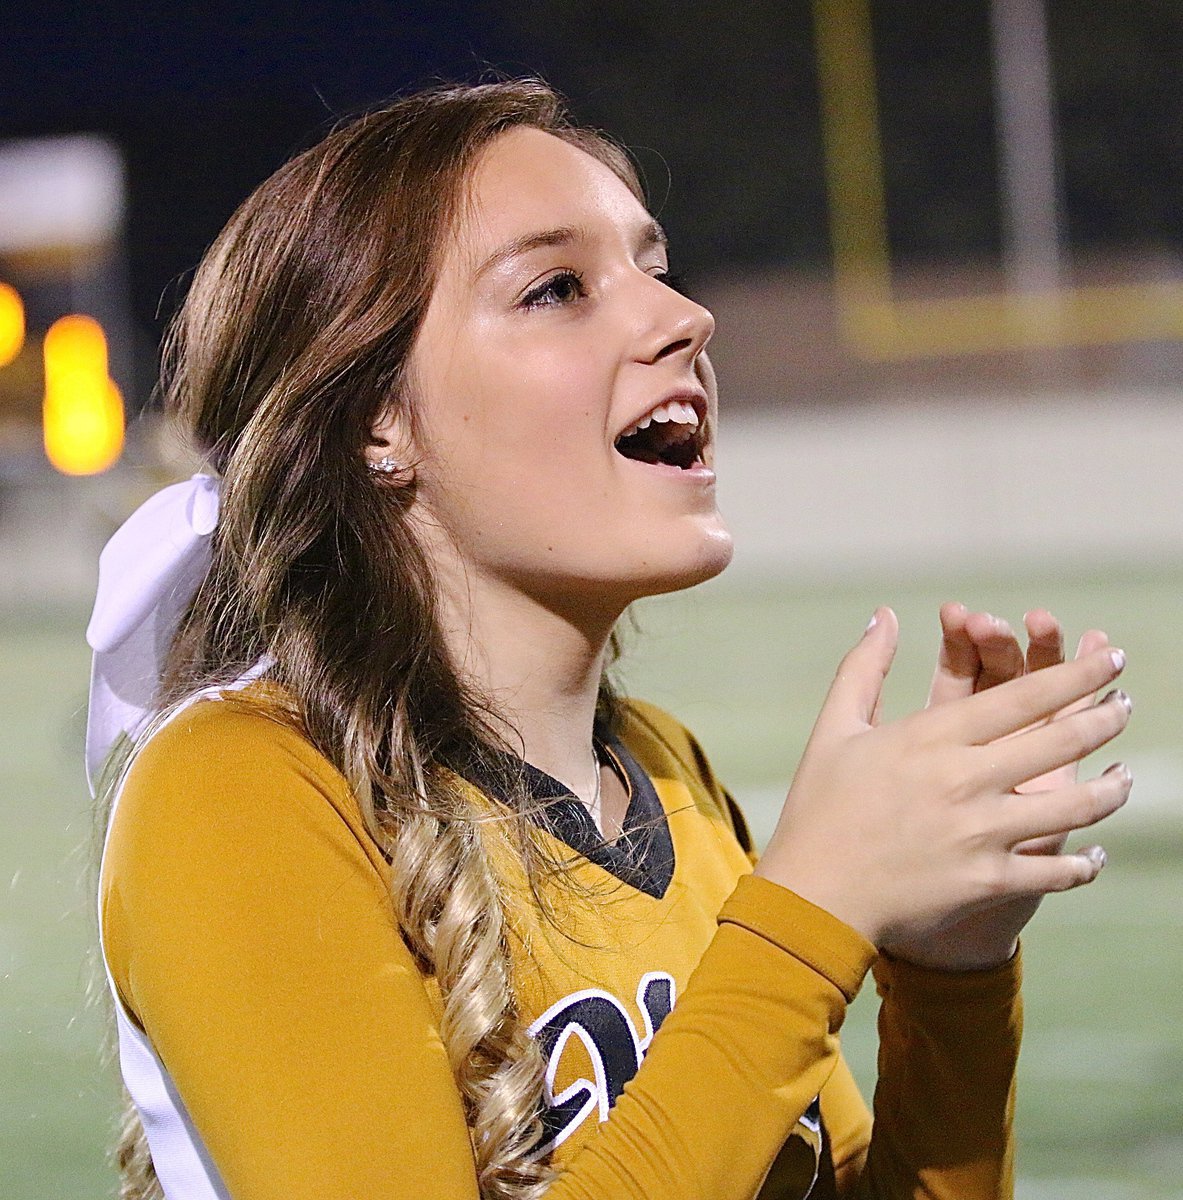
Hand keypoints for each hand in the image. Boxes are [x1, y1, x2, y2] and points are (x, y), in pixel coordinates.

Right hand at [754, 608, 1131, 950]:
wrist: (813, 895)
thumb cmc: (818, 806)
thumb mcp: (834, 727)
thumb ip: (865, 666)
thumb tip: (885, 615)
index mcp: (931, 736)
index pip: (1024, 695)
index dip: (1076, 673)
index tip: (1111, 657)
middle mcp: (965, 779)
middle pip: (1059, 740)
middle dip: (1104, 716)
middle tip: (1126, 703)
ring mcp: (981, 833)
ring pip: (1074, 806)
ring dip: (1111, 789)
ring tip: (1126, 775)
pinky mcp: (988, 880)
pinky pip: (1056, 871)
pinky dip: (1083, 864)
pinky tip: (1095, 854)